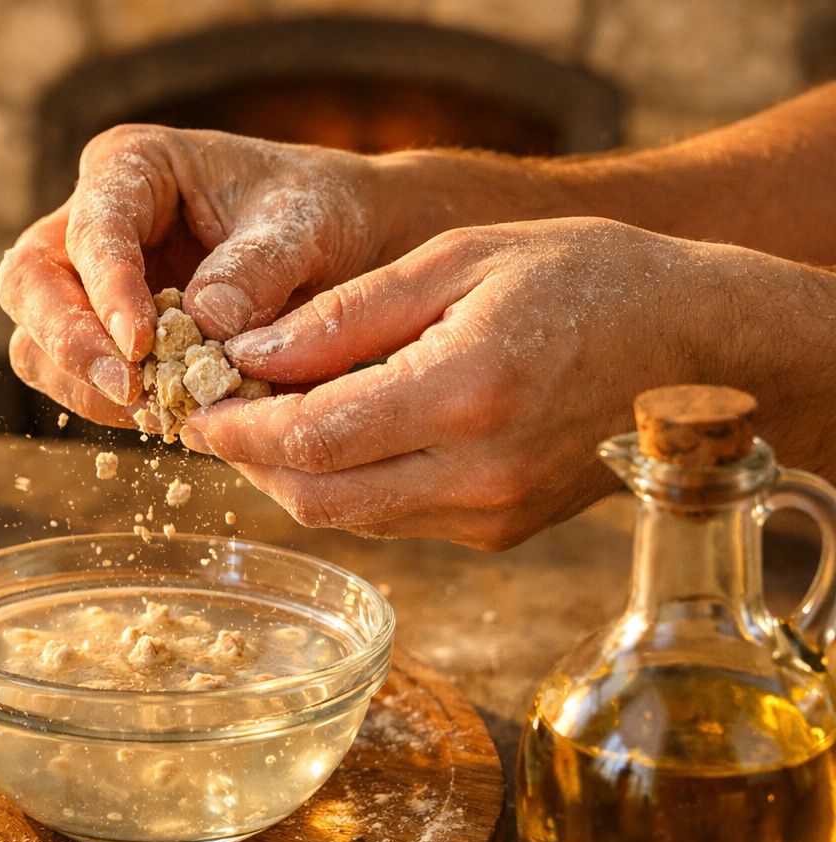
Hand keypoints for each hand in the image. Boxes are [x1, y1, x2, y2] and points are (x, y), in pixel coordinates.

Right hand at [0, 126, 380, 420]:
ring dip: (84, 385)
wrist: (343, 244)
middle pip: (29, 283)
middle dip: (69, 342)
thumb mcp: (305, 225)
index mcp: (131, 166)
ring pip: (36, 340)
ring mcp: (89, 283)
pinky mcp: (104, 337)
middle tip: (129, 390)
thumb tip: (205, 320)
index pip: (92, 230)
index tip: (141, 345)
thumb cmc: (321, 212)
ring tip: (158, 412)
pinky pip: (77, 380)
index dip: (107, 290)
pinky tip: (168, 417)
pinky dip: (111, 406)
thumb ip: (258, 266)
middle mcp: (91, 220)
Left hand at [181, 218, 751, 549]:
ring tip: (265, 415)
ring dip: (291, 473)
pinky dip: (345, 483)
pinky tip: (336, 434)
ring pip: (347, 517)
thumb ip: (347, 315)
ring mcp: (489, 516)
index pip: (310, 438)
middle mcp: (476, 474)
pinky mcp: (496, 533)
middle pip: (314, 497)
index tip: (189, 404)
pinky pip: (390, 519)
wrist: (700, 347)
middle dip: (248, 458)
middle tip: (214, 410)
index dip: (234, 428)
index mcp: (465, 394)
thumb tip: (250, 352)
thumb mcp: (460, 260)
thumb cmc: (586, 278)